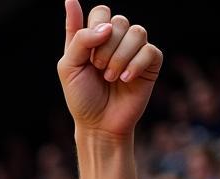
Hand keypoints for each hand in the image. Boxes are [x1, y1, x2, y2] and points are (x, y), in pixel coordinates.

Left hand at [57, 1, 161, 137]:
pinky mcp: (150, 62)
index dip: (95, 27)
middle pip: (118, 21)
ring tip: (110, 78)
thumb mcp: (69, 68)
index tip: (87, 53)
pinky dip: (135, 66)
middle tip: (97, 69)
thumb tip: (104, 25)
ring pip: (136, 32)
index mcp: (96, 37)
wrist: (98, 124)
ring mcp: (135, 50)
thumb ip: (79, 39)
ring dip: (119, 58)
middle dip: (105, 48)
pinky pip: (149, 50)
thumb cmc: (82, 97)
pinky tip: (125, 80)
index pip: (101, 12)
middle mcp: (116, 40)